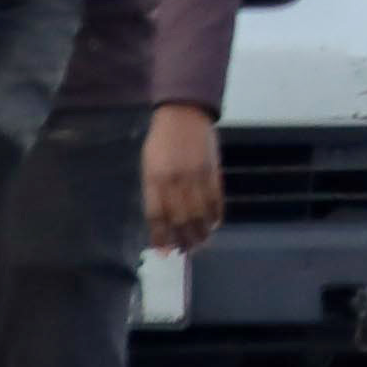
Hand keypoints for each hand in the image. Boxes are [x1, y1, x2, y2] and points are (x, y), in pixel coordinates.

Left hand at [140, 104, 224, 253]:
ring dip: (202, 233)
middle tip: (185, 251)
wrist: (184, 114)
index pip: (157, 216)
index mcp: (154, 179)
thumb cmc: (161, 141)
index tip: (163, 253)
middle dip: (184, 240)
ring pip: (200, 214)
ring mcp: (196, 176)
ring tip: (201, 243)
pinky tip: (214, 225)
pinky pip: (216, 200)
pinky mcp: (213, 172)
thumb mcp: (149, 165)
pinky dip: (216, 216)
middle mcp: (175, 180)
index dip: (160, 237)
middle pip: (181, 219)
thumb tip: (162, 220)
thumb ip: (154, 191)